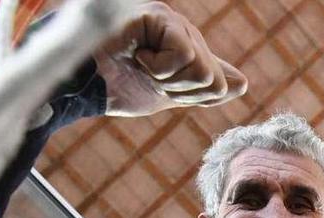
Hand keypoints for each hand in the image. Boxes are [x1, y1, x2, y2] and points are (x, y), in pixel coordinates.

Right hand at [93, 2, 246, 116]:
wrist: (81, 85)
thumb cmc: (115, 85)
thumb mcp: (166, 92)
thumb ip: (202, 87)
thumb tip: (243, 84)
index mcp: (184, 45)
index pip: (216, 81)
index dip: (191, 97)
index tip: (160, 89)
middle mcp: (181, 29)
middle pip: (213, 80)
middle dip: (178, 92)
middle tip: (148, 77)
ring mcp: (170, 20)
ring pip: (201, 70)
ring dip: (167, 79)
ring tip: (141, 64)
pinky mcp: (158, 15)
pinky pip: (183, 55)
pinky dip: (157, 67)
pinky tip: (136, 54)